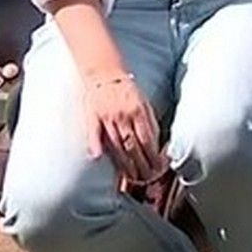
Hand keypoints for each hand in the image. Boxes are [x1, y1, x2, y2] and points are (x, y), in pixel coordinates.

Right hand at [80, 71, 166, 185]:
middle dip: (141, 165)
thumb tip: (157, 144)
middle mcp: (124, 115)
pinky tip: (97, 158)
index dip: (153, 156)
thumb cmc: (127, 89)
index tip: (158, 169)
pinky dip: (95, 144)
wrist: (105, 72)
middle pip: (133, 146)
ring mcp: (107, 116)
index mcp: (139, 111)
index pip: (148, 139)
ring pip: (116, 144)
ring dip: (124, 163)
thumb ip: (150, 122)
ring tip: (131, 178)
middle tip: (147, 180)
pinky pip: (93, 132)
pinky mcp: (93, 116)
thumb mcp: (144, 102)